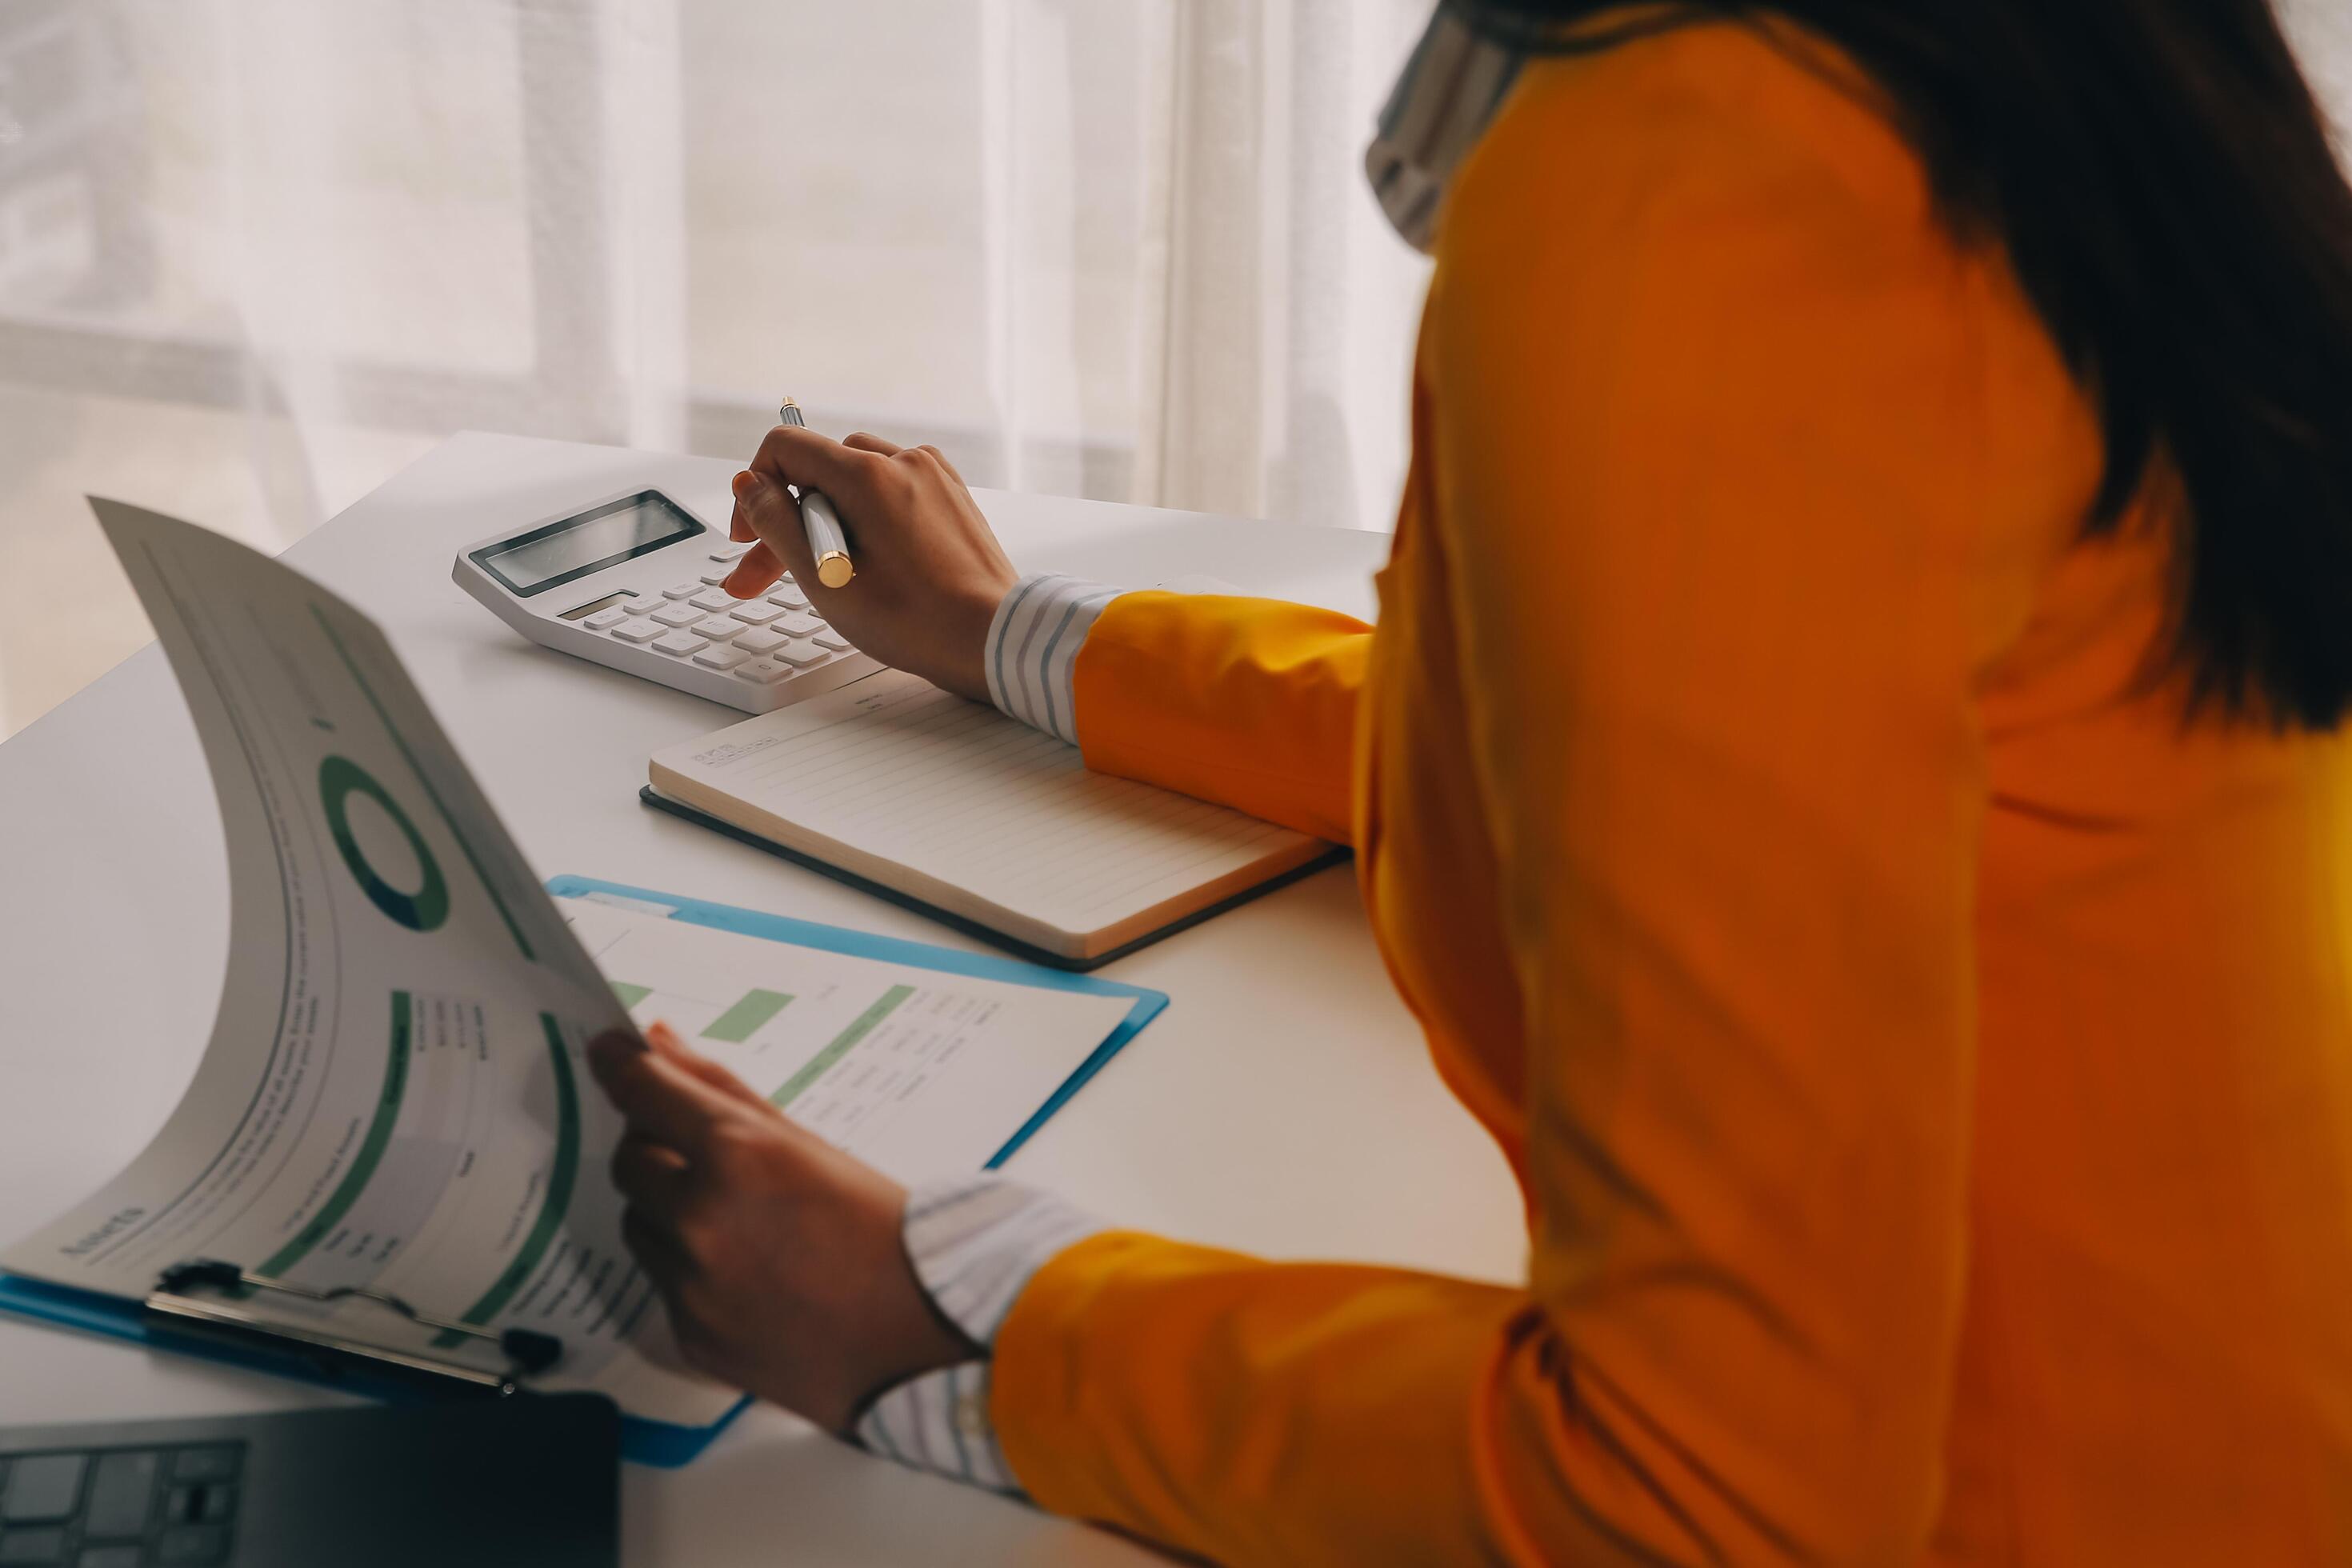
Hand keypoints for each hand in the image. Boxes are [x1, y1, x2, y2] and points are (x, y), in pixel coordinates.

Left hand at [586, 1022, 976, 1432]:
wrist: (924, 1336)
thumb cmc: (885, 1232)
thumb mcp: (811, 1146)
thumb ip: (725, 1093)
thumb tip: (661, 1044)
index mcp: (739, 1156)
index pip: (644, 1092)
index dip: (619, 1065)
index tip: (609, 1053)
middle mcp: (702, 1220)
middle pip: (628, 1161)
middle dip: (653, 1147)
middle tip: (696, 1148)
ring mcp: (692, 1286)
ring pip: (641, 1226)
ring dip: (669, 1211)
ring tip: (740, 1221)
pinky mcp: (691, 1338)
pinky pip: (665, 1286)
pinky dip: (692, 1271)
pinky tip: (751, 1273)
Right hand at [721, 428, 1016, 702]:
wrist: (993, 639)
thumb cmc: (919, 621)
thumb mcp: (825, 580)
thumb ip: (778, 525)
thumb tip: (750, 486)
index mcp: (870, 475)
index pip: (786, 448)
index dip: (756, 491)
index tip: (749, 536)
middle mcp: (904, 462)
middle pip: (819, 470)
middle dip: (787, 520)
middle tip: (764, 575)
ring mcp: (933, 477)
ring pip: (854, 480)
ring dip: (828, 521)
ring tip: (828, 575)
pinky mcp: (949, 496)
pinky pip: (891, 491)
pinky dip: (867, 520)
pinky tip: (868, 563)